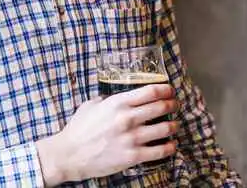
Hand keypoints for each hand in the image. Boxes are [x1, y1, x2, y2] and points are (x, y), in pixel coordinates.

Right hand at [36, 84, 177, 185]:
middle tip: (175, 104)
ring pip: (163, 129)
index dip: (164, 89)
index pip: (149, 92)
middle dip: (171, 104)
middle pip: (159, 107)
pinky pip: (159, 151)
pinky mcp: (133, 156)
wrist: (71, 153)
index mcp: (117, 102)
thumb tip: (118, 98)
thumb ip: (107, 99)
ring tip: (175, 125)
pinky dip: (169, 147)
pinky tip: (171, 145)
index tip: (169, 90)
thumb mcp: (91, 105)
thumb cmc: (79, 128)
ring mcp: (132, 138)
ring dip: (173, 126)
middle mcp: (127, 118)